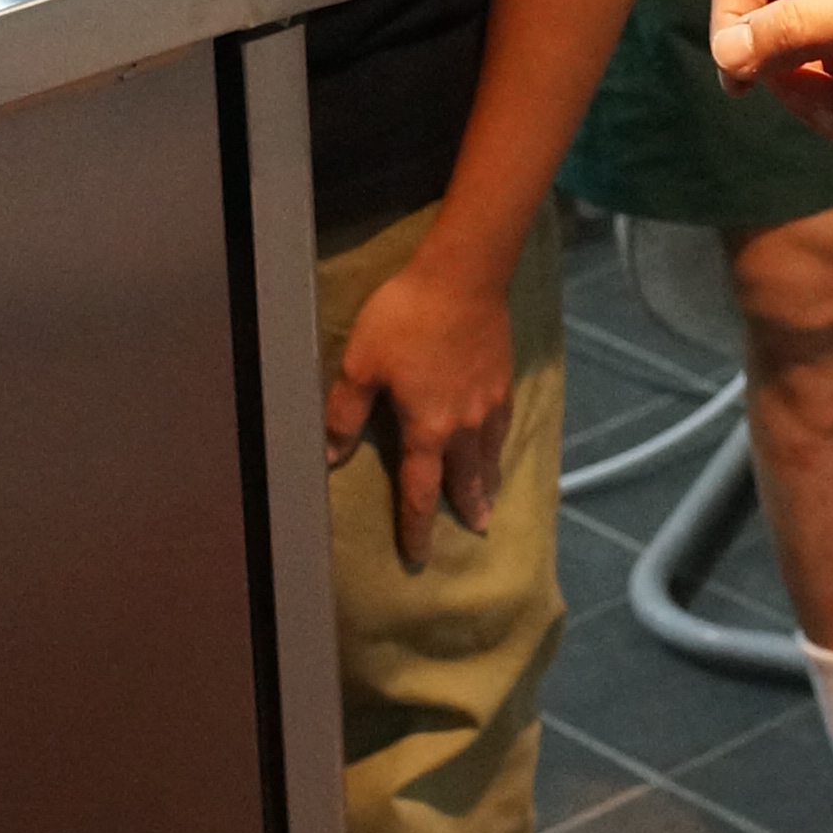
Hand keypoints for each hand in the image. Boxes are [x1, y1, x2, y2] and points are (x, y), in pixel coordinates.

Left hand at [327, 251, 516, 567]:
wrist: (463, 278)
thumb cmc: (405, 319)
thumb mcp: (361, 364)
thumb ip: (344, 413)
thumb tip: (329, 457)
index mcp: (427, 429)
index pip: (420, 491)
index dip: (417, 526)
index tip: (418, 554)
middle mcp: (463, 427)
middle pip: (465, 479)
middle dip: (466, 507)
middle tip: (476, 531)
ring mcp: (489, 404)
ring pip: (490, 455)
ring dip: (488, 483)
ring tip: (491, 501)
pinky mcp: (503, 380)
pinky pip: (504, 426)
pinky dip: (500, 446)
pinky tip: (499, 444)